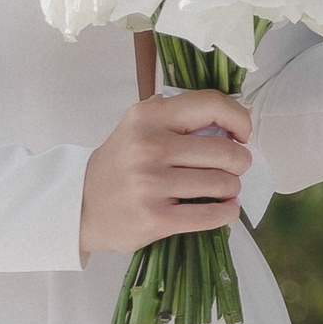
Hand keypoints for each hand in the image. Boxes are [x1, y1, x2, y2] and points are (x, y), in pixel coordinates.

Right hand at [81, 89, 253, 255]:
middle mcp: (149, 146)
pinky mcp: (154, 218)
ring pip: (221, 184)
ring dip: (232, 188)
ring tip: (224, 189)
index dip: (239, 118)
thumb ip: (180, 116)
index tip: (243, 134)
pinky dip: (227, 213)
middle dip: (241, 162)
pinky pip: (210, 215)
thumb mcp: (141, 126)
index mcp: (149, 116)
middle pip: (225, 151)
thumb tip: (239, 117)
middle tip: (235, 168)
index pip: (212, 105)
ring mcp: (150, 183)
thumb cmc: (121, 163)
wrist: (78, 205)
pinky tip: (226, 209)